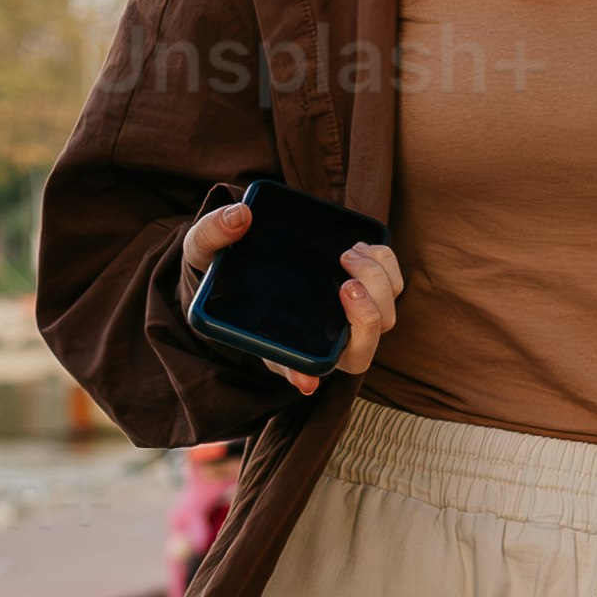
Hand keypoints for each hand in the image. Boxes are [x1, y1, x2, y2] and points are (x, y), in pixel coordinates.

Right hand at [175, 194, 401, 384]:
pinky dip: (386, 265)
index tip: (306, 378)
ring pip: (386, 317)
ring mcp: (345, 317)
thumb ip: (212, 238)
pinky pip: (393, 285)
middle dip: (365, 315)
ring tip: (347, 253)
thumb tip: (239, 218)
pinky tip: (361, 246)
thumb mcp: (203, 253)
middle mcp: (320, 340)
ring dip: (378, 284)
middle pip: (362, 349)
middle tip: (343, 280)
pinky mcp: (363, 291)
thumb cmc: (224, 267)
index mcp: (282, 347)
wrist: (245, 257)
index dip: (305, 374)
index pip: (300, 370)